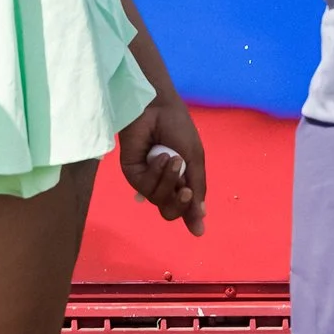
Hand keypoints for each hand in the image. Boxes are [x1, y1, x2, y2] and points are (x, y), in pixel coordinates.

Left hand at [118, 87, 206, 235]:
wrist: (160, 108)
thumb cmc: (178, 128)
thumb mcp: (195, 160)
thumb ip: (197, 191)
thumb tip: (201, 225)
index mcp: (179, 180)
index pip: (183, 208)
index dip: (190, 215)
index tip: (197, 225)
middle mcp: (162, 183)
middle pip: (170, 212)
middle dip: (180, 204)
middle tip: (187, 191)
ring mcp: (146, 178)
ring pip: (159, 200)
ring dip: (170, 181)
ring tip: (173, 159)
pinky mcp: (132, 172)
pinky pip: (146, 186)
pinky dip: (156, 172)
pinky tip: (159, 156)